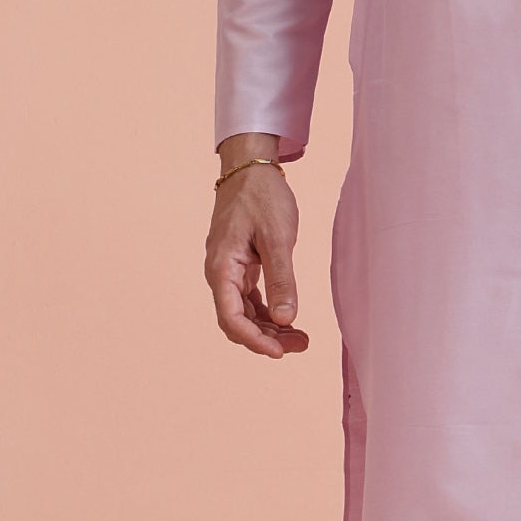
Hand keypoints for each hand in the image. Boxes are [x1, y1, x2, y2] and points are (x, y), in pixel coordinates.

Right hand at [205, 160, 310, 356]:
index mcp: (222, 268)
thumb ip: (282, 279)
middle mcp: (220, 274)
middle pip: (237, 322)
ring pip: (244, 313)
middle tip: (301, 345)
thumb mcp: (277, 237)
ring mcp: (229, 272)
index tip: (281, 352)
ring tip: (300, 338)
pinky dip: (268, 312)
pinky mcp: (240, 267)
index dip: (255, 340)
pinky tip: (289, 319)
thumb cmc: (262, 197)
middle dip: (266, 339)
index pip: (232, 318)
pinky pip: (250, 300)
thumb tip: (287, 318)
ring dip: (269, 328)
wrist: (251, 168)